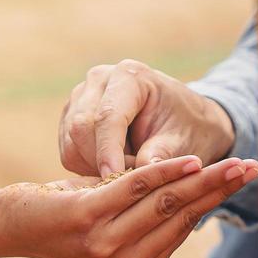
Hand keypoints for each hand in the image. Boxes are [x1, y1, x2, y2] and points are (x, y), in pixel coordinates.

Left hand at [0, 155, 257, 257]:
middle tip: (256, 168)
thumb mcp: (112, 220)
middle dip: (222, 190)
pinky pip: (133, 189)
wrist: (10, 224)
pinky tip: (189, 162)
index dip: (215, 201)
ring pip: (165, 203)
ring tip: (234, 164)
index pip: (183, 228)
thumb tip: (189, 200)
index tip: (244, 179)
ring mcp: (103, 245)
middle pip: (183, 216)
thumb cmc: (64, 217)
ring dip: (204, 180)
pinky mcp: (85, 217)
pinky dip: (165, 172)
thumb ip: (147, 218)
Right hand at [59, 59, 236, 177]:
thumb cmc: (188, 129)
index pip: (108, 115)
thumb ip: (163, 155)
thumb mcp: (185, 142)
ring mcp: (80, 98)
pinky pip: (69, 152)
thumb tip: (144, 171)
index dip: (108, 151)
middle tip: (132, 181)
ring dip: (95, 167)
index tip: (115, 180)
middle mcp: (98, 80)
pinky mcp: (70, 118)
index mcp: (130, 76)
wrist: (183, 122)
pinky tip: (116, 167)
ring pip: (71, 143)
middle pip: (81, 129)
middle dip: (103, 162)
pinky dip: (88, 168)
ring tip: (128, 172)